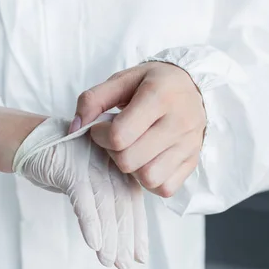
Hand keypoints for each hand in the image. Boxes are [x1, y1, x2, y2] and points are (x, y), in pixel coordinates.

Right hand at [13, 116, 147, 268]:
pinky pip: (84, 199)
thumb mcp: (86, 176)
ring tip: (110, 262)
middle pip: (124, 203)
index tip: (141, 256)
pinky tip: (94, 244)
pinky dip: (90, 223)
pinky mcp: (70, 168)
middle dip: (126, 238)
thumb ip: (105, 194)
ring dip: (110, 237)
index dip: (138, 229)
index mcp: (117, 163)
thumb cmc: (60, 161)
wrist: (29, 140)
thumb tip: (120, 230)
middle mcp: (109, 160)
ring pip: (106, 204)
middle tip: (126, 265)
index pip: (134, 199)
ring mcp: (91, 163)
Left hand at [70, 62, 205, 196]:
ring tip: (133, 150)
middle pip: (130, 161)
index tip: (101, 127)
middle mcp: (179, 122)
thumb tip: (75, 129)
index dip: (100, 135)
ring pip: (148, 178)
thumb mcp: (121, 80)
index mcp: (159, 96)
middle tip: (116, 139)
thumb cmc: (152, 83)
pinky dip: (150, 181)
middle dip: (114, 152)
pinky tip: (147, 161)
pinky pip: (165, 188)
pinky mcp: (193, 161)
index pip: (119, 136)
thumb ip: (93, 100)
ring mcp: (189, 145)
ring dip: (132, 169)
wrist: (192, 85)